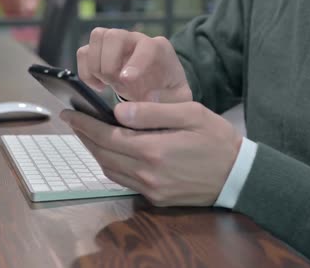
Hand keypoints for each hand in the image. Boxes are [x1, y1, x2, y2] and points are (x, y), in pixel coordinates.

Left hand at [60, 102, 242, 206]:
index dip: (85, 124)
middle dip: (84, 136)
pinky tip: (109, 153)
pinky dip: (110, 166)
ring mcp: (151, 189)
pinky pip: (123, 181)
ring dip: (94, 151)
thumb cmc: (217, 139)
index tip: (69, 112)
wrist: (239, 175)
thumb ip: (152, 112)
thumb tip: (117, 111)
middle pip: (103, 154)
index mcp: (154, 149)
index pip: (107, 136)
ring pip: (110, 170)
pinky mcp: (156, 198)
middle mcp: (148, 173)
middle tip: (72, 120)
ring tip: (87, 133)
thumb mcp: (190, 114)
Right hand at [77, 28, 191, 102]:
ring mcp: (116, 43)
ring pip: (97, 37)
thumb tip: (148, 97)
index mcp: (159, 49)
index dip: (135, 62)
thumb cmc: (168, 92)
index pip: (146, 46)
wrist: (158, 88)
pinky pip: (84, 52)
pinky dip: (85, 71)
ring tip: (105, 84)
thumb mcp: (178, 100)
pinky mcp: (100, 52)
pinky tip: (99, 86)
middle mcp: (136, 39)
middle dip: (109, 63)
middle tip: (114, 84)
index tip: (126, 81)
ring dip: (96, 65)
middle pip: (114, 35)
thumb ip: (168, 100)